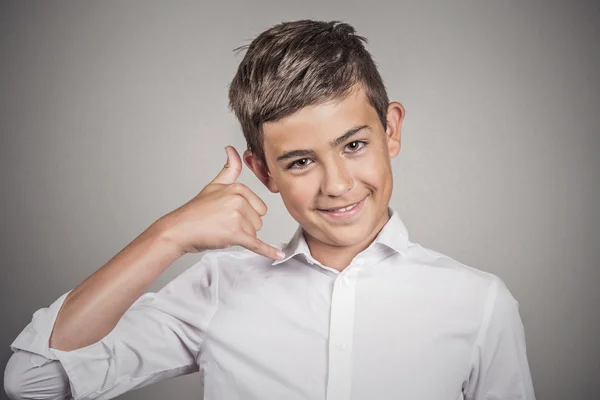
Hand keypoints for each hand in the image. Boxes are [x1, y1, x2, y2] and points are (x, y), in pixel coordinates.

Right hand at [160, 146, 284, 259]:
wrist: (180, 229)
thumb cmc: (196, 210)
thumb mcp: (214, 185)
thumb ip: (229, 169)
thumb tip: (232, 149)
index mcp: (238, 188)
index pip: (258, 206)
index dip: (245, 214)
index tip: (228, 213)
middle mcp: (239, 201)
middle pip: (258, 220)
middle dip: (245, 226)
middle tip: (224, 223)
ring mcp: (237, 218)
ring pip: (254, 232)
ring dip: (241, 236)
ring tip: (222, 230)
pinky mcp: (235, 235)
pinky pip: (256, 244)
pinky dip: (268, 251)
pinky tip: (278, 256)